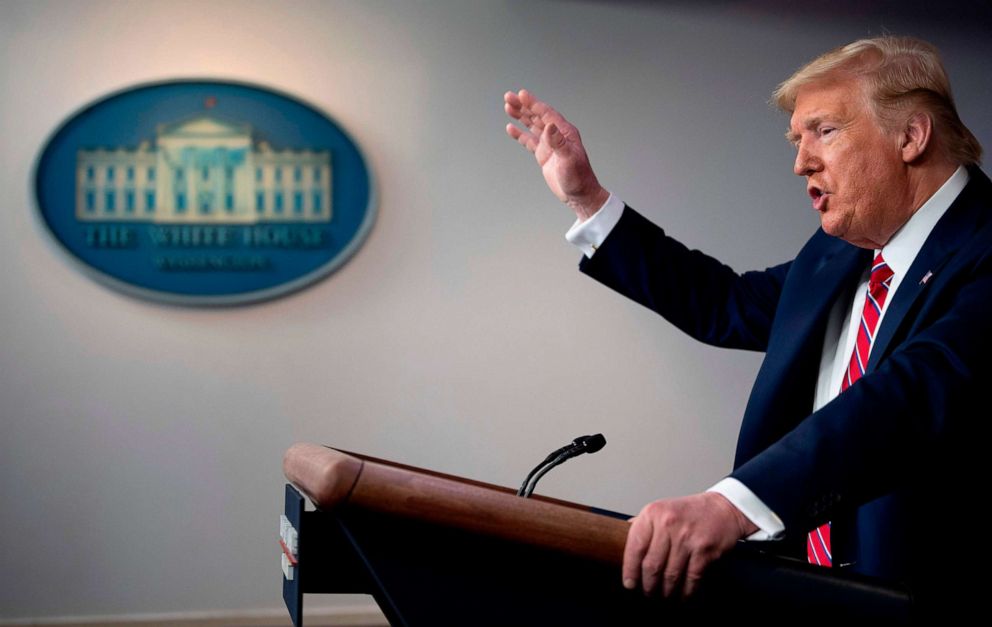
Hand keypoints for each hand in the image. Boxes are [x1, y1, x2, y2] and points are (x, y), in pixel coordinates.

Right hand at [504, 89, 609, 220]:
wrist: (579, 195)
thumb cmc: (578, 178)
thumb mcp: (568, 159)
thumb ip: (558, 142)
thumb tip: (549, 126)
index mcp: (564, 132)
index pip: (546, 114)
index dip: (533, 104)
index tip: (521, 94)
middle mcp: (556, 135)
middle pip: (537, 116)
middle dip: (523, 106)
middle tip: (509, 96)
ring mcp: (549, 144)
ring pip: (532, 126)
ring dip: (520, 116)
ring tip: (508, 106)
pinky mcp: (543, 154)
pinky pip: (529, 141)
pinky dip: (520, 134)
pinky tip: (511, 128)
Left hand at [622, 492, 757, 597]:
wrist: (723, 508)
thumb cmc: (690, 512)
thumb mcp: (661, 509)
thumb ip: (643, 524)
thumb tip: (620, 539)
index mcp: (653, 513)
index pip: (635, 547)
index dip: (630, 570)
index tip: (629, 584)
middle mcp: (668, 524)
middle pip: (651, 565)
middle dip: (648, 586)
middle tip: (647, 594)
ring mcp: (687, 537)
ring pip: (670, 575)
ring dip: (666, 592)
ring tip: (663, 597)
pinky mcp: (704, 550)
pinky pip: (691, 579)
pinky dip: (685, 592)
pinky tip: (682, 596)